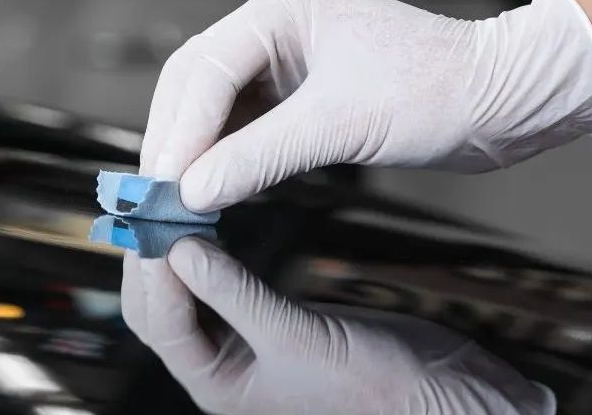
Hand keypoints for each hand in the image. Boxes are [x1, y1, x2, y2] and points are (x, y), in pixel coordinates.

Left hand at [122, 237, 553, 414]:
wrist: (440, 391)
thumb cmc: (376, 386)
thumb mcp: (298, 339)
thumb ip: (237, 295)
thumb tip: (179, 249)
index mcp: (218, 387)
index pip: (160, 324)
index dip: (151, 273)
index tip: (152, 220)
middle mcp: (222, 367)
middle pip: (160, 308)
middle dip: (151, 259)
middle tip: (151, 203)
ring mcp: (244, 342)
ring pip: (187, 290)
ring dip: (175, 250)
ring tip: (172, 201)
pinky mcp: (270, 317)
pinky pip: (221, 279)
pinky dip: (210, 249)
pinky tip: (208, 214)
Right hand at [140, 0, 591, 211]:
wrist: (504, 100)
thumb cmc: (439, 94)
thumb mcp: (341, 127)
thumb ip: (258, 158)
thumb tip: (192, 193)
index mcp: (283, 5)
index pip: (207, 69)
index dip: (179, 132)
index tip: (162, 185)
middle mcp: (278, 21)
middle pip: (197, 81)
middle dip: (176, 139)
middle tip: (156, 196)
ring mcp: (288, 53)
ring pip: (215, 103)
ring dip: (197, 150)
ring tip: (177, 200)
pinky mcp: (302, 86)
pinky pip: (245, 120)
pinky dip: (227, 154)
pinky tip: (214, 187)